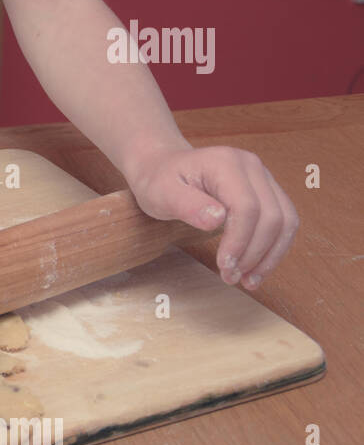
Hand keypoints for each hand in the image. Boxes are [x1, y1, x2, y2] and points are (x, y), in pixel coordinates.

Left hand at [125, 145, 298, 289]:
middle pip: (272, 216)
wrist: (164, 167)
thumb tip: (217, 220)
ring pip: (285, 221)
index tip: (224, 266)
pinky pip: (283, 222)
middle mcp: (251, 166)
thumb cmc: (160, 180)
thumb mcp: (161, 193)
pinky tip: (255, 270)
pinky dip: (273, 249)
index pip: (247, 207)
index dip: (239, 241)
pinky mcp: (268, 192)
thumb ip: (187, 204)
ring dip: (270, 256)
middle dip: (254, 253)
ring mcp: (264, 177)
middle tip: (231, 277)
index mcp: (226, 163)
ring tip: (247, 281)